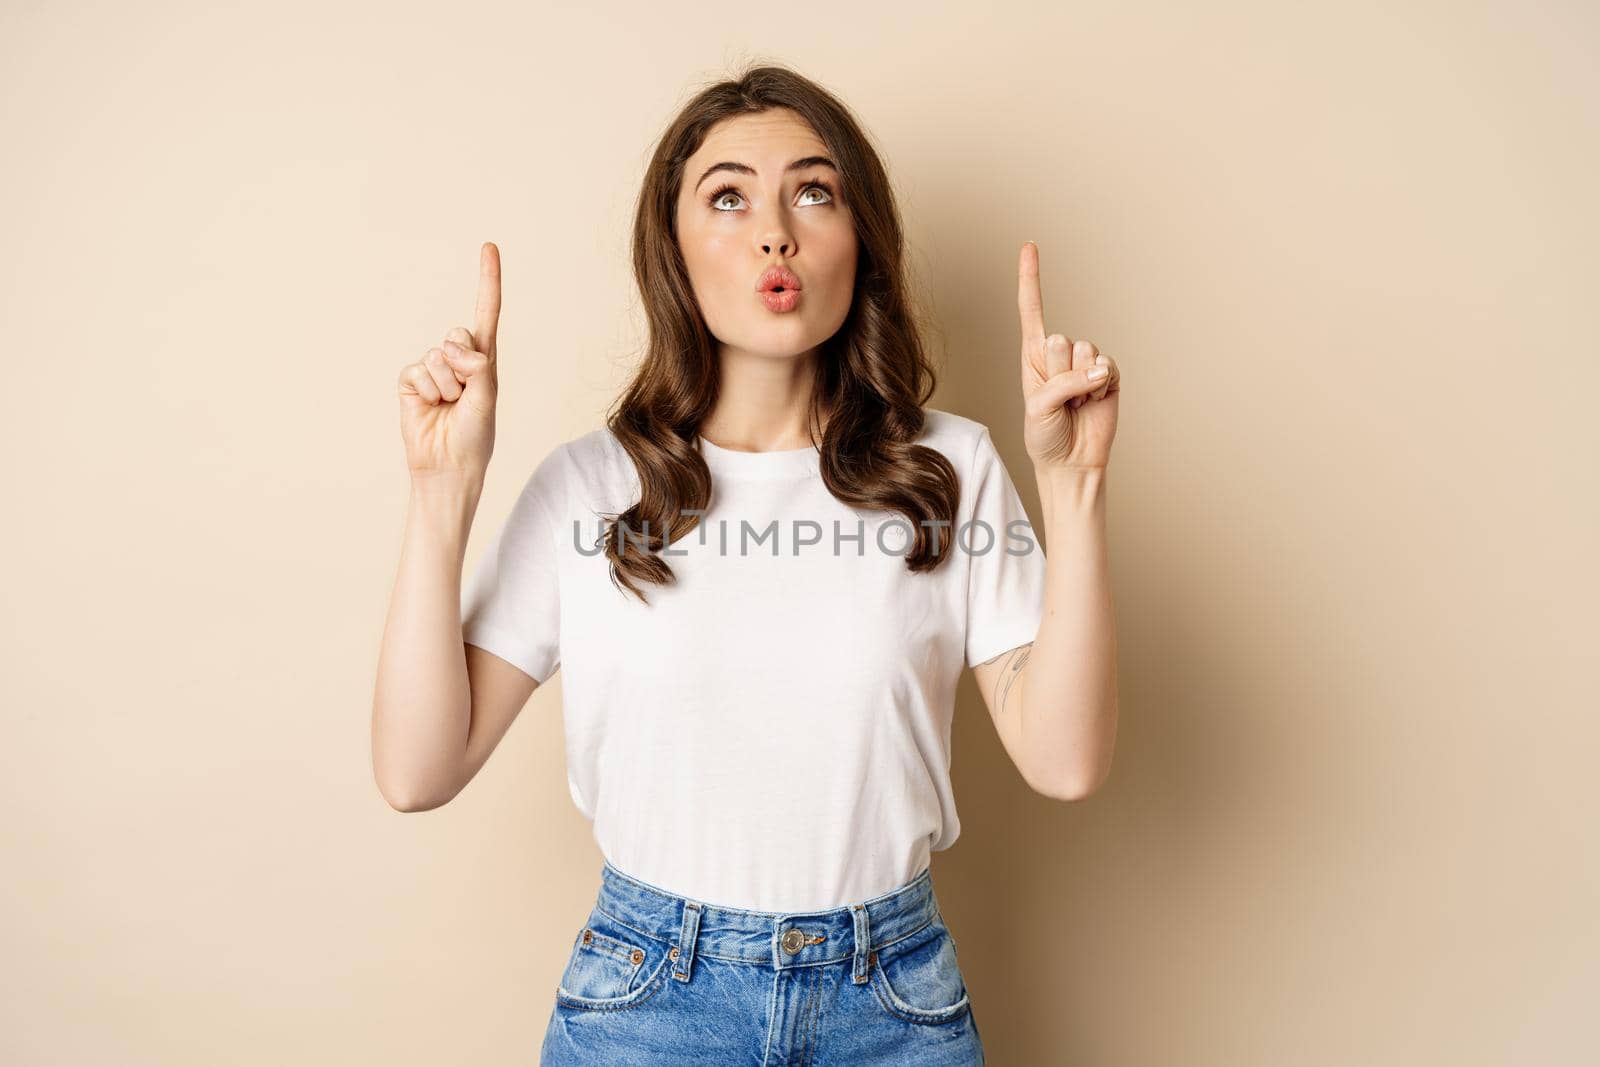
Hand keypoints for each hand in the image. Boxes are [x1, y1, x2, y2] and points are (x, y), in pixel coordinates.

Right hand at [397, 242, 501, 479]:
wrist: (447, 467)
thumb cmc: (474, 438)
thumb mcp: (487, 400)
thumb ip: (479, 368)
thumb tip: (455, 348)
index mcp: (484, 361)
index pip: (487, 313)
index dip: (487, 280)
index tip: (489, 246)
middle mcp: (458, 360)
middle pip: (457, 335)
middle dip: (463, 364)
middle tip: (464, 396)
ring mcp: (433, 370)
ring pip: (437, 356)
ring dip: (446, 386)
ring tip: (448, 408)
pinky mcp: (410, 381)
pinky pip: (416, 370)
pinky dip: (425, 390)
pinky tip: (429, 408)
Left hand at [1016, 241, 1119, 473]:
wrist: (1072, 462)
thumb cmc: (1045, 436)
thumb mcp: (1039, 409)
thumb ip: (1062, 384)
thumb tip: (1098, 368)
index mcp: (1032, 356)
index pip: (1031, 310)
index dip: (1030, 278)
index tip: (1030, 245)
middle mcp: (1058, 355)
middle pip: (1061, 341)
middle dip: (1060, 374)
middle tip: (1060, 399)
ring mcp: (1085, 363)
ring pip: (1085, 353)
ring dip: (1080, 383)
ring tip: (1076, 404)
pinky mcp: (1108, 375)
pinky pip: (1107, 366)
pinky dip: (1101, 385)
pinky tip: (1095, 401)